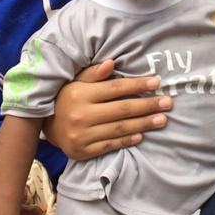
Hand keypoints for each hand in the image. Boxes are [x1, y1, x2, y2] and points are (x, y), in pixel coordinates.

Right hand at [46, 60, 171, 160]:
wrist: (47, 127)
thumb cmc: (67, 99)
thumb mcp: (76, 82)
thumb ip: (94, 74)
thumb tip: (112, 63)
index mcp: (79, 94)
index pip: (115, 88)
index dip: (137, 85)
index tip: (156, 82)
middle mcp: (81, 115)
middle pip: (122, 109)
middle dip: (148, 105)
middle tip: (168, 102)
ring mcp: (82, 135)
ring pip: (120, 128)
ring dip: (144, 124)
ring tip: (162, 119)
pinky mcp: (83, 151)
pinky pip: (110, 145)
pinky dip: (127, 140)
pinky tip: (142, 135)